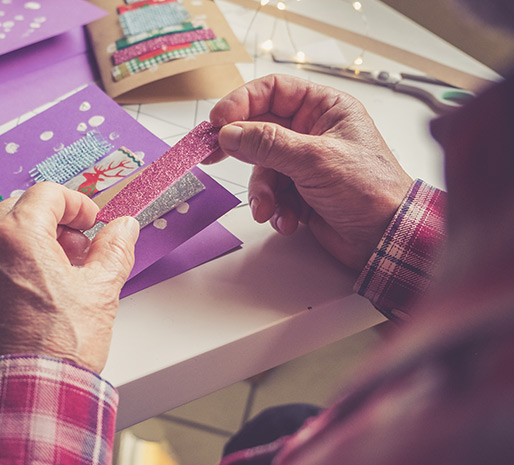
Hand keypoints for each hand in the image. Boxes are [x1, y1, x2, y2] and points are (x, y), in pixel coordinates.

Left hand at [0, 182, 139, 373]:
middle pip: (17, 210)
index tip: (91, 223)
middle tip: (75, 249)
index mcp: (16, 236)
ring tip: (54, 276)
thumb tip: (123, 229)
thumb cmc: (55, 350)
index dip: (76, 204)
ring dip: (26, 244)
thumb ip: (113, 250)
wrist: (20, 399)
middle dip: (51, 223)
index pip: (47, 194)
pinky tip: (27, 296)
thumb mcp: (99, 293)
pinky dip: (3, 268)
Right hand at [207, 74, 412, 269]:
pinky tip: (289, 218)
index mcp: (325, 109)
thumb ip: (267, 143)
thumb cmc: (372, 190)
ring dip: (262, 191)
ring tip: (269, 206)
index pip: (273, 91)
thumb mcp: (314, 160)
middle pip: (259, 129)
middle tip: (212, 155)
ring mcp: (305, 162)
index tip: (218, 121)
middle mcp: (313, 132)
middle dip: (241, 149)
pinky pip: (271, 192)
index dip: (241, 102)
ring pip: (261, 167)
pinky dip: (274, 207)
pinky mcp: (300, 191)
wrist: (387, 238)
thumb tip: (230, 132)